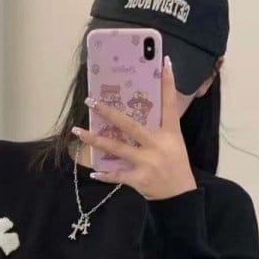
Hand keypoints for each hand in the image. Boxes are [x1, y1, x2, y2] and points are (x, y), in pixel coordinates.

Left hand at [72, 55, 197, 200]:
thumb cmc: (176, 165)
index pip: (170, 104)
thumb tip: (142, 110)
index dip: (168, 83)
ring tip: (78, 131)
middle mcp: (158, 145)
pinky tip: (93, 171)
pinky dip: (105, 174)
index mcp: (170, 133)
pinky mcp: (139, 179)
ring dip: (95, 139)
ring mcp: (147, 162)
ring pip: (117, 148)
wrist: (180, 196)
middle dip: (108, 112)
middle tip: (91, 101)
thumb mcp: (175, 143)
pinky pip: (117, 175)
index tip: (165, 62)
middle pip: (130, 124)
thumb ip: (160, 127)